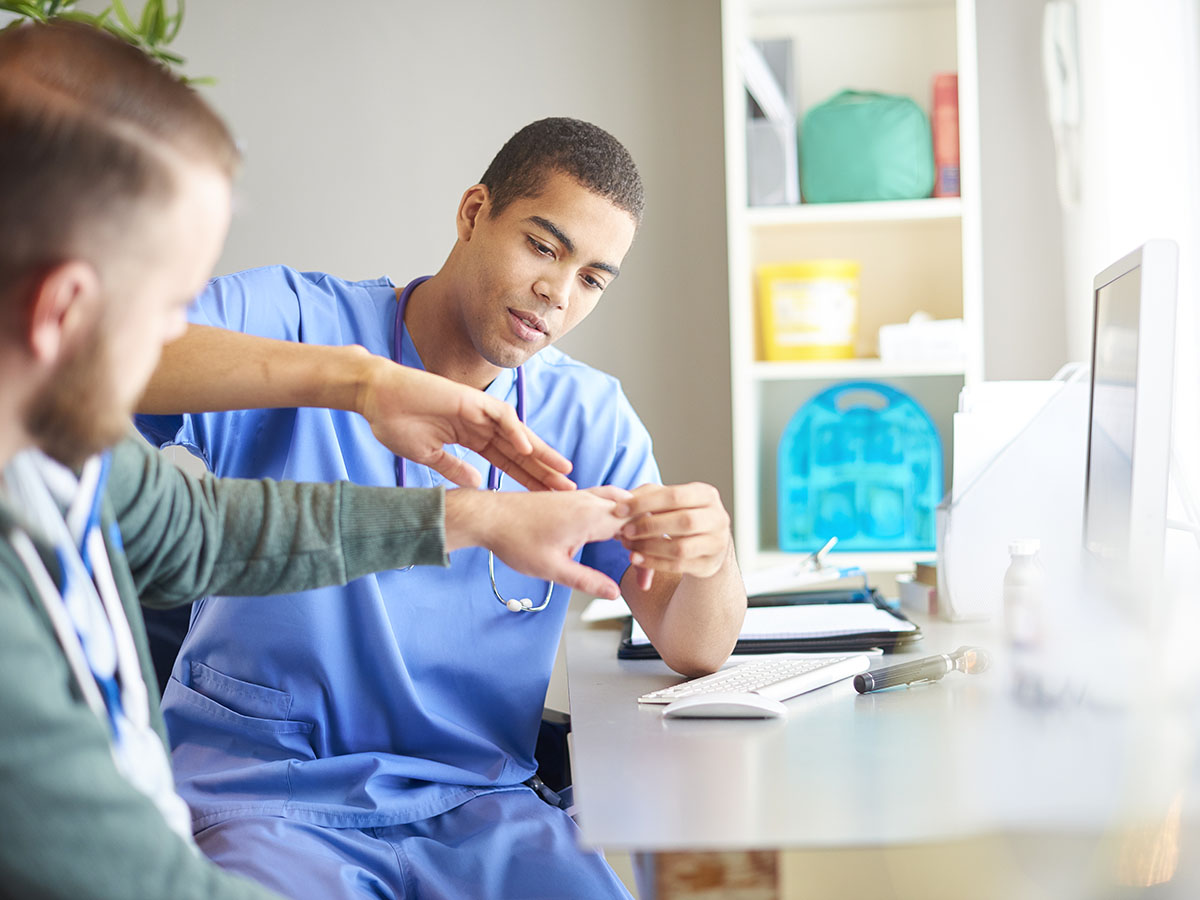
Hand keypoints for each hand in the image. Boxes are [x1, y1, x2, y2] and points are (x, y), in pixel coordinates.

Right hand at [359, 357, 573, 491]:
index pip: (506, 462)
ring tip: (562, 470)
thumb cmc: (396, 423)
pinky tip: (527, 448)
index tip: (546, 498)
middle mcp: (480, 425)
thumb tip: (477, 484)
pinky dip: (514, 431)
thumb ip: (454, 468)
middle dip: (543, 469)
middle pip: (519, 450)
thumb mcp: (429, 455)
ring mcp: (478, 411)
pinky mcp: (471, 398)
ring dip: (540, 451)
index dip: (527, 478)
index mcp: (471, 439)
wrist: (376, 398)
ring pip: (518, 433)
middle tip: (568, 488)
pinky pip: (500, 415)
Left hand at [446, 486, 633, 598]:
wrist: (489, 515)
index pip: (638, 529)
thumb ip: (586, 581)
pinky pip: (607, 500)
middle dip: (648, 537)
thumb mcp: (552, 569)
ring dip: (634, 523)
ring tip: (639, 548)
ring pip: (623, 502)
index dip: (650, 553)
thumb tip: (613, 593)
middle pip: (636, 512)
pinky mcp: (570, 497)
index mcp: (590, 516)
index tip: (644, 578)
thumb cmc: (515, 539)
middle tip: (646, 567)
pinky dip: (620, 514)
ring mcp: (580, 496)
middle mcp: (589, 501)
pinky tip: (616, 531)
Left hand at [618, 483, 732, 588]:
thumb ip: (647, 496)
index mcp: (706, 495)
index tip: (619, 509)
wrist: (706, 545)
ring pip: (681, 547)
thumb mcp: (669, 502)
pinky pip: (678, 566)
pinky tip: (636, 559)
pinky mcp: (708, 565)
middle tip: (624, 531)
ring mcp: (716, 543)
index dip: (644, 502)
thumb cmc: (682, 517)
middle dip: (649, 526)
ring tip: (628, 546)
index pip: (674, 496)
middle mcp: (717, 518)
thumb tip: (621, 499)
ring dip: (649, 547)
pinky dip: (654, 563)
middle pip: (683, 521)